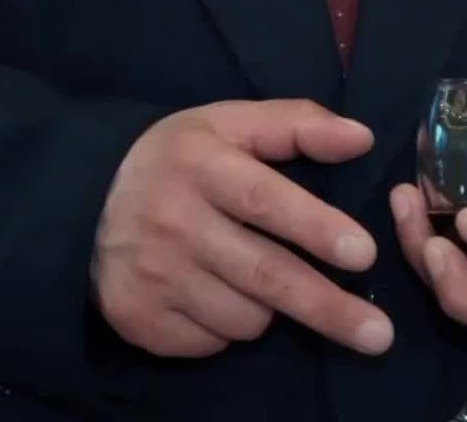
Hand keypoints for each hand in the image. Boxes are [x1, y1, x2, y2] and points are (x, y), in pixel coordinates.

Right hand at [90, 98, 393, 358]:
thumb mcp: (228, 124)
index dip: (315, 227)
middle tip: (380, 336)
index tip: (365, 254)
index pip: (264, 199)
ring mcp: (154, 277)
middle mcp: (174, 221)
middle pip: (264, 275)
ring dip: (271, 309)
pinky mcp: (140, 320)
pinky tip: (215, 295)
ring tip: (259, 277)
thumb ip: (297, 125)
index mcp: (200, 164)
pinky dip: (230, 328)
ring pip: (244, 316)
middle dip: (327, 308)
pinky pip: (213, 342)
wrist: (87, 202)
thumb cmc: (178, 159)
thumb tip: (363, 138)